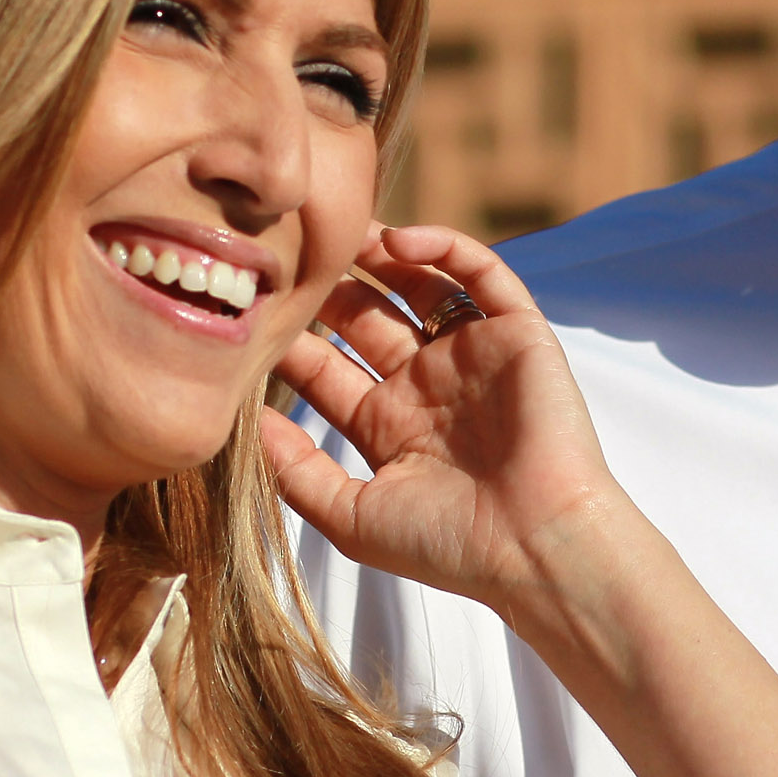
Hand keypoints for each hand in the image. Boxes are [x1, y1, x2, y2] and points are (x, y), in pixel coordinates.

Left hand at [260, 223, 626, 622]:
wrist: (535, 546)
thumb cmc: (447, 544)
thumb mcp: (351, 518)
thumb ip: (296, 471)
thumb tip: (242, 425)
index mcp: (388, 427)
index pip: (327, 370)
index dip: (291, 342)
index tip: (256, 316)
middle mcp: (427, 386)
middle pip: (367, 318)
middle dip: (330, 288)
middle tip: (293, 256)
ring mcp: (472, 356)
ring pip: (420, 285)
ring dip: (381, 255)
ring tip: (345, 230)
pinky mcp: (518, 333)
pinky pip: (482, 273)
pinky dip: (445, 248)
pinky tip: (400, 243)